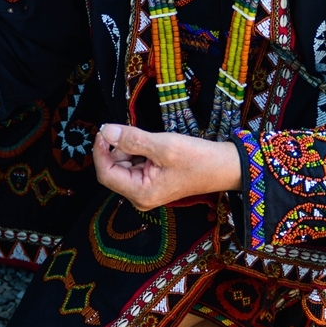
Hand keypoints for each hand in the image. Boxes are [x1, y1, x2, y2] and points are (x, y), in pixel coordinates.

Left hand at [93, 124, 241, 210]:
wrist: (225, 167)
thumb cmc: (198, 159)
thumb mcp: (163, 146)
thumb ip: (132, 139)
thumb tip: (106, 131)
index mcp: (141, 193)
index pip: (105, 174)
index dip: (100, 151)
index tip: (104, 129)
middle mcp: (139, 197)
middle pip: (113, 169)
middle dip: (119, 148)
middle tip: (136, 132)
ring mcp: (145, 191)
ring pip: (123, 165)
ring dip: (130, 149)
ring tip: (153, 142)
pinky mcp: (152, 183)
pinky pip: (135, 165)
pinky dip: (138, 152)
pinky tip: (154, 147)